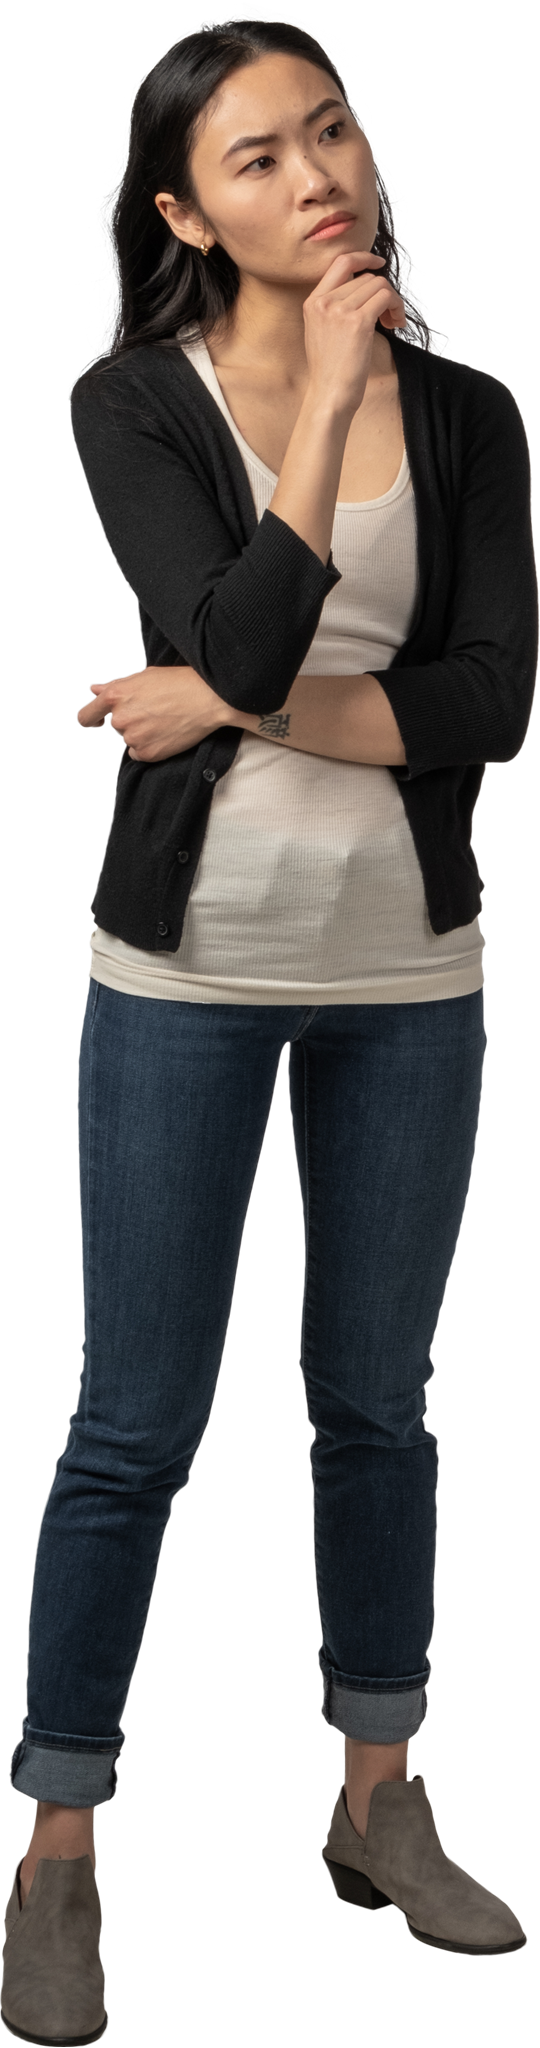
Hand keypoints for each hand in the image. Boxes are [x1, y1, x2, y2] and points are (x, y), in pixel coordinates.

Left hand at [75, 665, 230, 760]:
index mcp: (116, 696)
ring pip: (130, 739)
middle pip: (117, 725)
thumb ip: (115, 687)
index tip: (96, 720)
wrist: (208, 699)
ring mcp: (133, 738)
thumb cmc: (178, 683)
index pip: (87, 715)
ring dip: (142, 733)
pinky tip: (166, 733)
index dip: (90, 718)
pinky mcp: (147, 753)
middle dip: (131, 719)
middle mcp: (120, 719)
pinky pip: (140, 753)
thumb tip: (94, 690)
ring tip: (165, 720)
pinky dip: (150, 746)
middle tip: (155, 710)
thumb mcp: (143, 677)